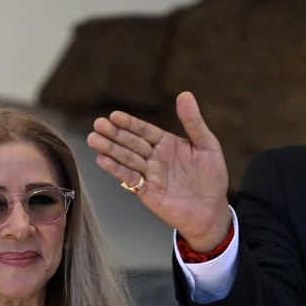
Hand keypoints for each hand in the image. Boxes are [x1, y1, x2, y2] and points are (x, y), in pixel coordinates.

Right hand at [88, 91, 232, 250]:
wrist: (212, 211)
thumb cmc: (212, 179)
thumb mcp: (207, 146)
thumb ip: (193, 122)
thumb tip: (184, 94)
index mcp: (167, 143)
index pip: (144, 130)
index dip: (130, 123)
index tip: (115, 116)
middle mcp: (155, 157)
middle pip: (131, 142)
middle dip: (114, 134)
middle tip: (98, 124)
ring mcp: (149, 174)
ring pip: (126, 158)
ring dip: (110, 149)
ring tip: (94, 139)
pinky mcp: (146, 192)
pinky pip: (129, 178)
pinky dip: (116, 170)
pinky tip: (103, 160)